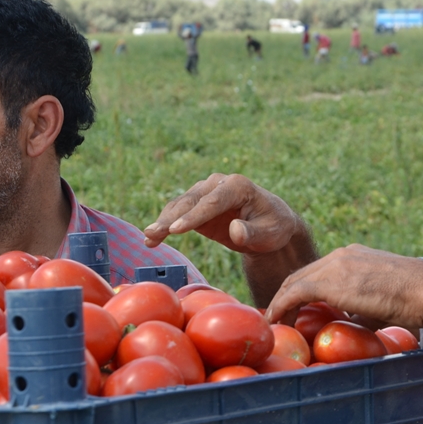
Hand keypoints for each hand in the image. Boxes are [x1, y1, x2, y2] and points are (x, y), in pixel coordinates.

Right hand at [144, 173, 301, 254]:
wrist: (271, 226)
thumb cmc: (273, 227)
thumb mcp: (269, 233)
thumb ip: (252, 232)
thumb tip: (235, 230)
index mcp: (238, 186)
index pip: (213, 201)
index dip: (195, 216)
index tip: (177, 230)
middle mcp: (218, 184)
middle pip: (191, 201)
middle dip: (171, 218)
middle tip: (153, 234)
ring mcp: (205, 192)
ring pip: (180, 206)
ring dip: (163, 222)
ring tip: (149, 238)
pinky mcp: (197, 206)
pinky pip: (178, 214)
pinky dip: (165, 225)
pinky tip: (152, 239)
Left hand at [265, 244, 422, 329]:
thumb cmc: (417, 300)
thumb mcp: (384, 300)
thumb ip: (364, 307)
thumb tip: (353, 324)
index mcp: (356, 256)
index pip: (321, 271)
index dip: (305, 290)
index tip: (297, 310)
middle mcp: (342, 254)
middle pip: (303, 274)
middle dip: (287, 294)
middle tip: (278, 316)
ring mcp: (335, 265)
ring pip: (295, 282)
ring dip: (280, 302)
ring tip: (274, 322)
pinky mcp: (330, 281)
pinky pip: (294, 294)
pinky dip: (280, 307)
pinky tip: (275, 322)